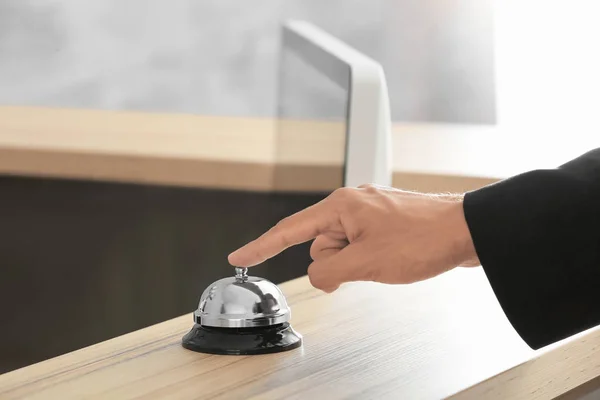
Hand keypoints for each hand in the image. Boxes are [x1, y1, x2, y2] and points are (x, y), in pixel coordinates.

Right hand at [228, 184, 478, 292]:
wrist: (467, 231)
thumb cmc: (423, 238)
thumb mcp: (366, 262)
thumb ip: (328, 272)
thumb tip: (319, 274)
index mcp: (340, 205)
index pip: (289, 230)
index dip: (261, 246)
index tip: (239, 256)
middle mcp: (352, 203)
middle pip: (320, 245)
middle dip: (338, 263)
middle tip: (369, 263)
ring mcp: (370, 212)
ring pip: (343, 250)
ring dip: (358, 263)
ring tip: (388, 259)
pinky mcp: (384, 223)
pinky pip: (362, 247)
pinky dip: (369, 260)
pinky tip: (393, 258)